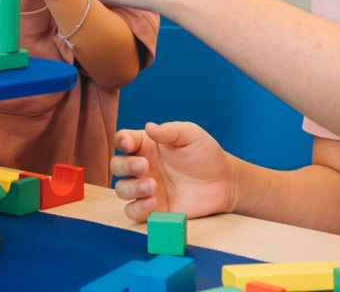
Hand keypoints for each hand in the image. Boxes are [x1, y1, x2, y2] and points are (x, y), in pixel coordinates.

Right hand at [110, 122, 236, 221]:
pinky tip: (153, 202)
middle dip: (125, 166)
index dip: (121, 141)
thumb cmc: (205, 154)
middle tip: (145, 166)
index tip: (130, 144)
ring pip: (122, 189)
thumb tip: (149, 127)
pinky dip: (138, 208)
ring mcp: (145, 188)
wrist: (223, 182)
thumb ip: (171, 131)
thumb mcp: (191, 135)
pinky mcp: (153, 208)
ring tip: (153, 186)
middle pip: (117, 165)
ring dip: (132, 188)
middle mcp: (141, 167)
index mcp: (146, 145)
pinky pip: (133, 211)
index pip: (123, 140)